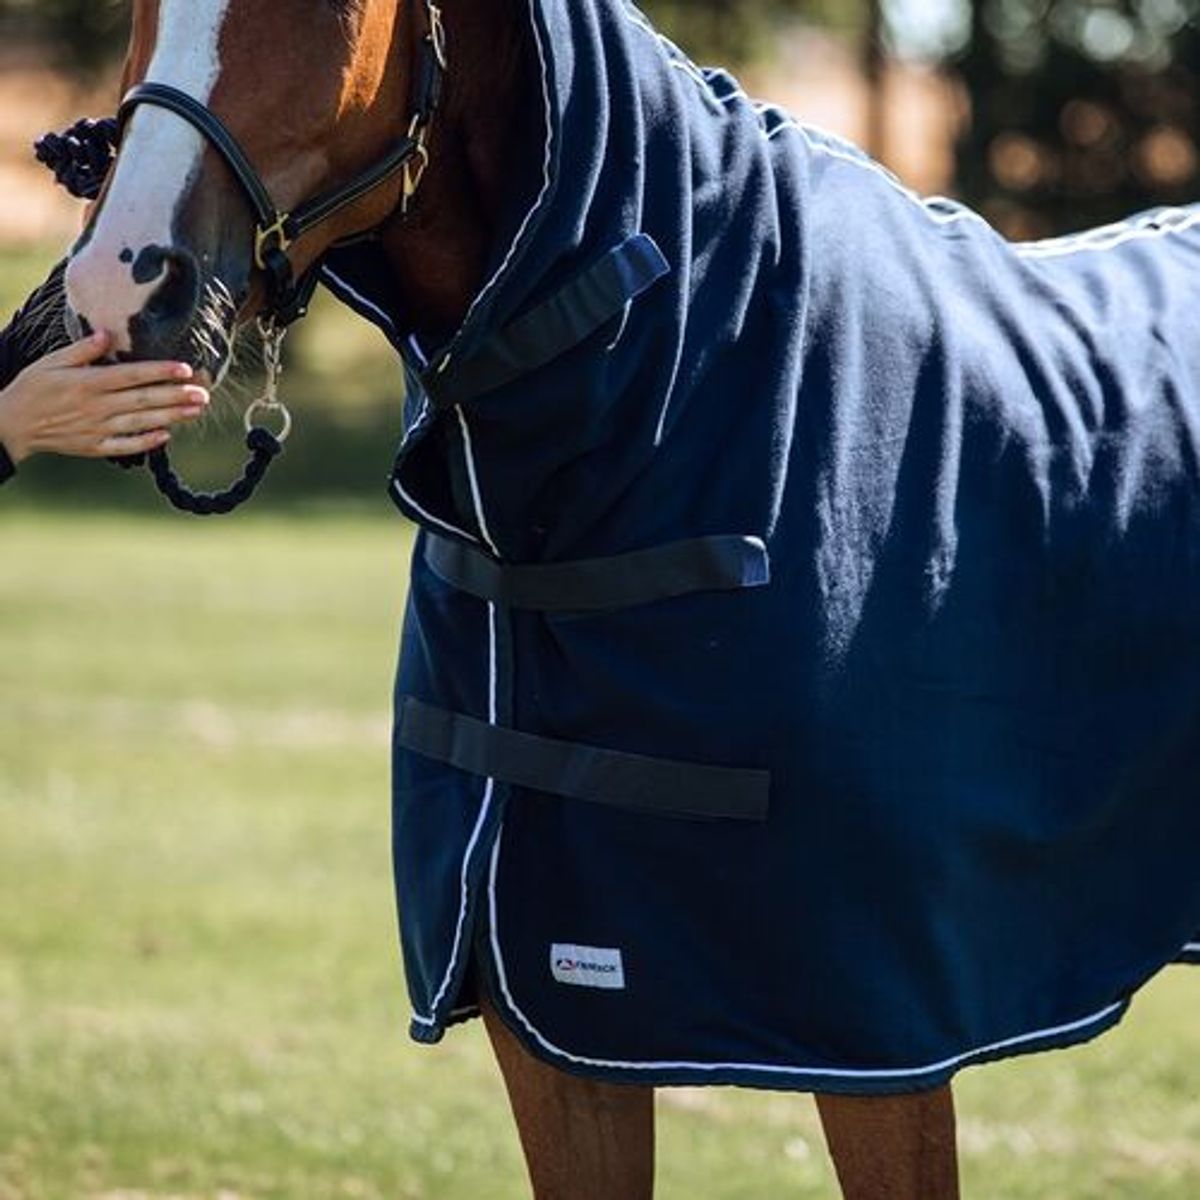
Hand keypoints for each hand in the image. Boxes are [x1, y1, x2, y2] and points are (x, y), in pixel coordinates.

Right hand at [0, 331, 207, 463]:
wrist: (12, 424)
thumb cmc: (33, 388)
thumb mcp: (52, 362)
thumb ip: (83, 350)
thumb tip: (108, 333)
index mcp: (87, 383)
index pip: (131, 375)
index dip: (159, 372)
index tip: (185, 369)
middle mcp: (96, 406)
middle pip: (143, 400)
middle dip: (176, 396)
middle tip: (204, 393)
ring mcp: (96, 429)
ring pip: (140, 422)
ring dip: (171, 417)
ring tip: (196, 411)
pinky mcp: (94, 447)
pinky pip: (125, 446)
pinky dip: (145, 442)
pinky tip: (166, 436)